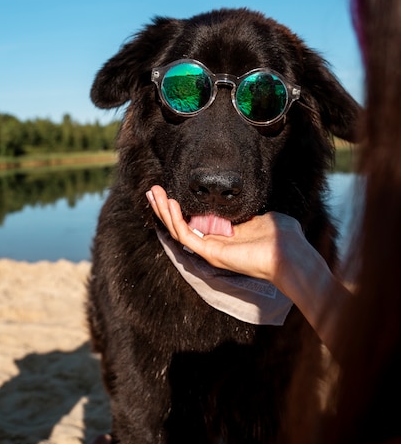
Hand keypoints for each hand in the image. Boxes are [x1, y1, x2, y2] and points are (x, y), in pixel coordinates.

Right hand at [147, 185, 307, 290]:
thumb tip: (239, 201)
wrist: (290, 253)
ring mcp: (211, 250)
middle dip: (165, 208)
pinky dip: (176, 220)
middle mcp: (214, 245)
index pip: (194, 223)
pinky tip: (170, 204)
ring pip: (179, 231)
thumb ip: (245, 211)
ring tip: (154, 193)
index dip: (179, 209)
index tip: (169, 192)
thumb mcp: (260, 216)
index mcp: (224, 237)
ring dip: (164, 211)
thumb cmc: (283, 237)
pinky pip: (187, 236)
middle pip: (181, 226)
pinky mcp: (212, 253)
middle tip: (152, 190)